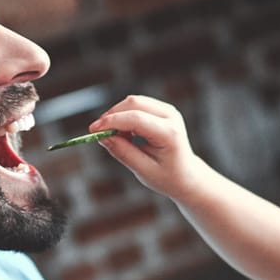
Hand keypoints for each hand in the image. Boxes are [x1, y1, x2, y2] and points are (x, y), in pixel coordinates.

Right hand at [90, 95, 206, 198]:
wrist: (186, 175)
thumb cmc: (167, 177)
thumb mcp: (143, 170)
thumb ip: (123, 152)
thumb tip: (102, 136)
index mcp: (170, 133)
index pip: (136, 119)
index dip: (112, 122)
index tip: (92, 130)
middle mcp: (171, 116)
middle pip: (133, 103)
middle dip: (112, 116)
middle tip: (97, 133)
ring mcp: (168, 110)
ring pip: (133, 102)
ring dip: (117, 116)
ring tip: (115, 138)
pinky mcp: (162, 110)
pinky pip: (137, 106)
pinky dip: (124, 116)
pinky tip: (124, 134)